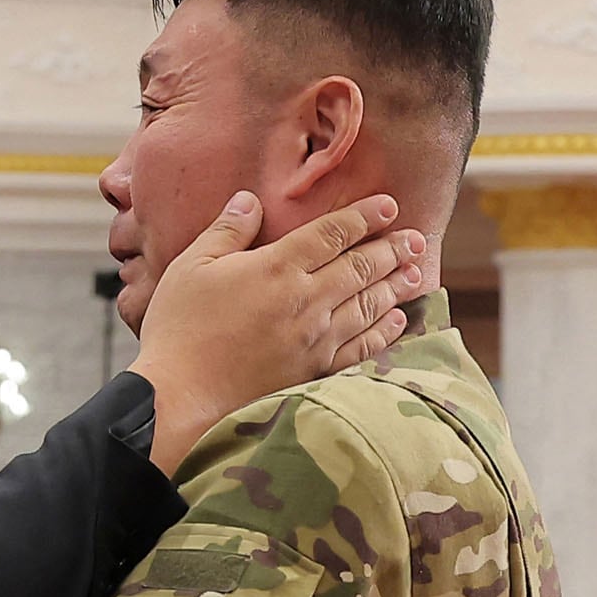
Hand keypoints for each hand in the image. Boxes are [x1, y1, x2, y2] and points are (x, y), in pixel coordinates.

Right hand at [130, 192, 428, 470]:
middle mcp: (306, 301)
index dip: (363, 216)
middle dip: (393, 250)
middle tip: (417, 239)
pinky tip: (397, 321)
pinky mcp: (314, 371)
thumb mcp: (192, 266)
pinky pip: (362, 347)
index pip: (333, 233)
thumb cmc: (179, 328)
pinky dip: (384, 331)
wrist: (179, 396)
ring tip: (417, 273)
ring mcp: (315, 339)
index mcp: (277, 267)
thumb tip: (250, 200)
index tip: (388, 205)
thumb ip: (227, 230)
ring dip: (396, 286)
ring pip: (368, 305)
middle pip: (361, 267)